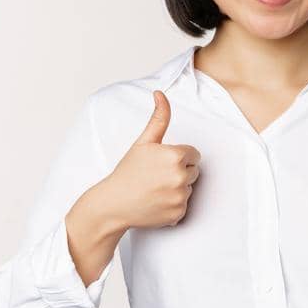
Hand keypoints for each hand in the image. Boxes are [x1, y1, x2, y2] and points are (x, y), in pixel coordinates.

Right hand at [98, 90, 201, 229]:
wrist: (112, 203)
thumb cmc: (127, 171)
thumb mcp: (143, 142)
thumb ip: (158, 118)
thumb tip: (160, 93)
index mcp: (176, 156)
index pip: (194, 154)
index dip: (178, 157)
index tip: (161, 163)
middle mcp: (181, 176)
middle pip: (194, 171)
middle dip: (179, 172)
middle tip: (156, 176)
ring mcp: (180, 197)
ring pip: (190, 188)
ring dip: (176, 188)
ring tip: (154, 189)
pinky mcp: (178, 214)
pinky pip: (184, 205)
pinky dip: (173, 205)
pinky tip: (156, 202)